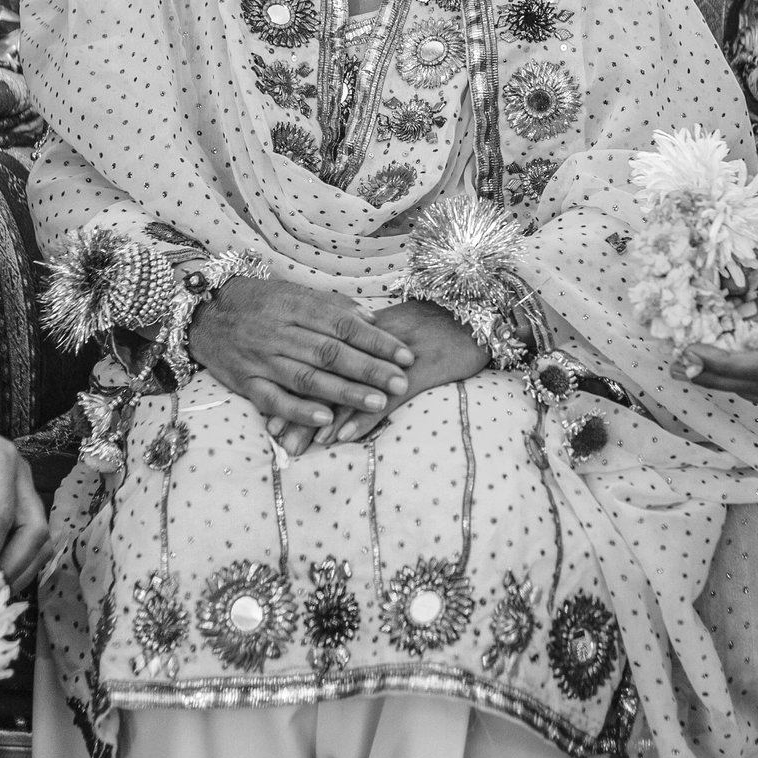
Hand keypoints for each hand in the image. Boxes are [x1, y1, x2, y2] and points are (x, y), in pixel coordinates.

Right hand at [187, 274, 414, 432]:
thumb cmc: (256, 303)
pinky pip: (273, 399)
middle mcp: (279, 331)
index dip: (377, 340)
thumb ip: (330, 306)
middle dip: (370, 369)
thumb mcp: (292, 293)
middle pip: (330, 352)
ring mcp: (261, 358)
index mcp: (294, 306)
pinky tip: (325, 419)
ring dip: (344, 392)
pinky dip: (299, 410)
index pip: (343, 324)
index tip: (405, 355)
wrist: (202, 313)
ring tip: (378, 402)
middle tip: (401, 383)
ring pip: (307, 377)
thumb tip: (371, 318)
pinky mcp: (245, 382)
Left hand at [281, 300, 488, 454]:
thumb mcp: (401, 332)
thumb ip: (371, 346)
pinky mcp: (422, 371)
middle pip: (327, 376)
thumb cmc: (444, 326)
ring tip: (298, 444)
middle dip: (298, 409)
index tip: (270, 407)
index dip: (294, 384)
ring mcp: (396, 358)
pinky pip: (385, 399)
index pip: (320, 359)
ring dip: (320, 419)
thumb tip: (345, 367)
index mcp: (366, 331)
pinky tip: (342, 436)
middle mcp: (374, 343)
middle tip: (275, 436)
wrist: (486, 313)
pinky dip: (361, 419)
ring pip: (349, 390)